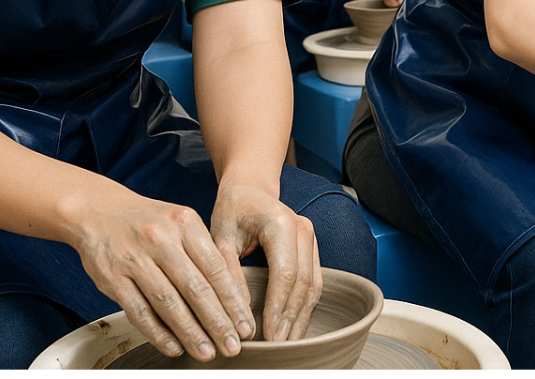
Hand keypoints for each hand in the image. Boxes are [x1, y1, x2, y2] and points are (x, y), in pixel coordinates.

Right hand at [72, 190, 254, 361]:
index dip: (233, 300)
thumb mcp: (182, 222)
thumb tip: (232, 295)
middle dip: (217, 322)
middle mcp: (162, 239)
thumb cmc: (149, 220)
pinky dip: (157, 333)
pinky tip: (174, 347)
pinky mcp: (112, 278)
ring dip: (190, 332)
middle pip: (196, 288)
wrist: (98, 210)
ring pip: (168, 303)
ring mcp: (135, 259)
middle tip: (232, 346)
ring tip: (207, 352)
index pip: (216, 268)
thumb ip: (204, 252)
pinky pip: (139, 311)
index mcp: (186, 223)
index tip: (245, 324)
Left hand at [209, 180, 322, 341]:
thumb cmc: (232, 210)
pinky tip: (294, 325)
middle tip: (278, 346)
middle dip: (291, 318)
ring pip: (313, 284)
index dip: (278, 307)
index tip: (267, 335)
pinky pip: (314, 280)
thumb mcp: (220, 239)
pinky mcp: (312, 247)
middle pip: (303, 282)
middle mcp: (303, 229)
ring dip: (302, 316)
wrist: (250, 188)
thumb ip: (228, 273)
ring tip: (288, 343)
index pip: (285, 273)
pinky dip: (305, 306)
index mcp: (281, 224)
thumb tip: (238, 313)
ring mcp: (311, 237)